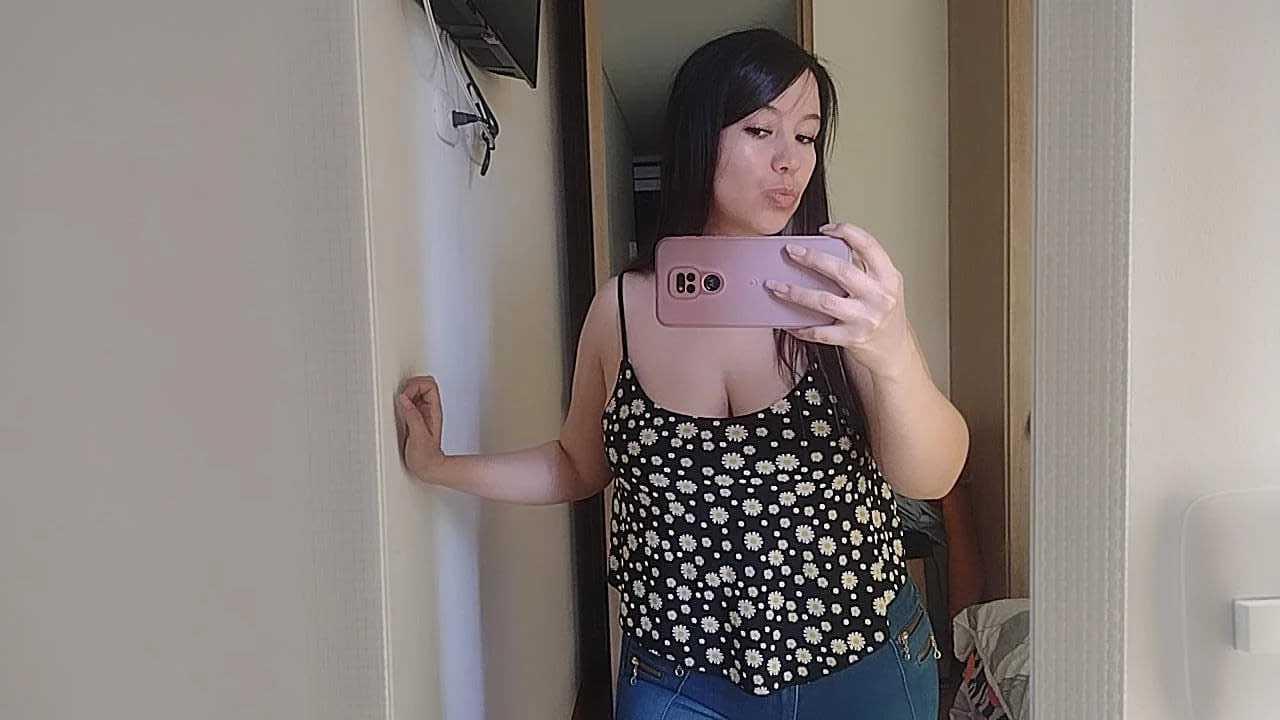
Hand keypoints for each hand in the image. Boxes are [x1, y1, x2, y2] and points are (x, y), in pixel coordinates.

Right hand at [395, 375, 447, 482]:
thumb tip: (404, 399)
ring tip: (400, 405)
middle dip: (410, 386)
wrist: (427, 468)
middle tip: (402, 399)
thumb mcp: (418, 436)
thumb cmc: (425, 456)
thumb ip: (412, 416)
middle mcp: (429, 409)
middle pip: (423, 384)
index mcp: (433, 410)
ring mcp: (422, 413)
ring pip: (415, 392)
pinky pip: (409, 402)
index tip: (405, 397)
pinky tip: (399, 411)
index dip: (416, 386)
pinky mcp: (414, 418)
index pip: (429, 385)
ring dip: (405, 394)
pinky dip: (402, 402)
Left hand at [765, 222, 912, 378]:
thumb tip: (826, 248)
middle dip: (811, 258)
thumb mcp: (884, 285)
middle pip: (841, 270)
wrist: (894, 350)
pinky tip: (787, 321)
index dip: (846, 232)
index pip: (868, 245)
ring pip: (824, 301)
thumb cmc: (885, 314)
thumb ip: (864, 267)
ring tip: (775, 285)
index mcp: (888, 277)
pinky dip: (800, 327)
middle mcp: (878, 297)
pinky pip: (819, 332)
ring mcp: (865, 319)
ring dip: (795, 292)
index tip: (825, 229)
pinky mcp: (852, 339)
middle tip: (790, 251)